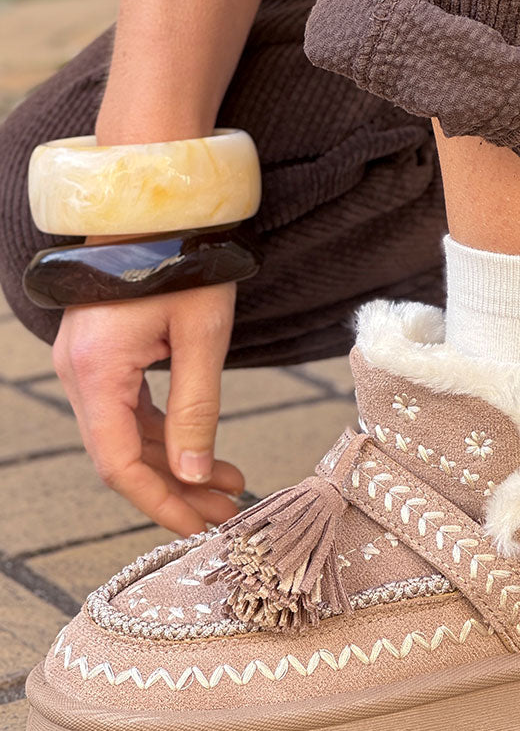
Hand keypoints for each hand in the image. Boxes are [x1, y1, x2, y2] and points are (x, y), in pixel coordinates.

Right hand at [53, 283, 244, 535]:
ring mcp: (85, 365)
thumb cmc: (184, 259)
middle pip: (120, 456)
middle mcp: (78, 372)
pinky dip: (164, 435)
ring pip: (125, 437)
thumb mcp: (202, 337)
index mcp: (97, 370)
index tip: (199, 526)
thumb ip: (197, 410)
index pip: (119, 463)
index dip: (159, 502)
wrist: (156, 205)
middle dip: (175, 489)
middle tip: (226, 513)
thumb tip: (197, 475)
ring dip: (174, 464)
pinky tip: (204, 453)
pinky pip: (127, 412)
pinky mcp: (101, 357)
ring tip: (230, 486)